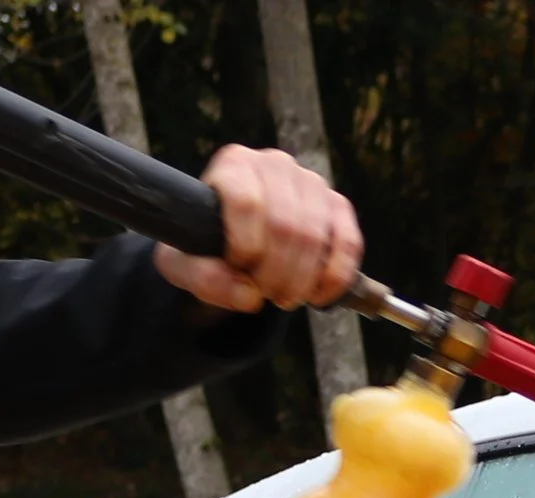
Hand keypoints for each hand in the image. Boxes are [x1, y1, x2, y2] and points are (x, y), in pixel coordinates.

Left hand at [153, 145, 362, 312]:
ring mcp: (312, 184)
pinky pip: (348, 245)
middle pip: (286, 225)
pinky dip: (335, 278)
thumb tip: (249, 296)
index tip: (239, 269)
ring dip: (303, 280)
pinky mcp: (339, 207)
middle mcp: (275, 164)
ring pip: (316, 237)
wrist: (238, 244)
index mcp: (234, 165)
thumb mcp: (185, 265)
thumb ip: (202, 277)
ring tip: (287, 296)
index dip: (246, 247)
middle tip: (268, 295)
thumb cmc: (207, 249)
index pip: (247, 202)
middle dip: (278, 274)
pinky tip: (318, 296)